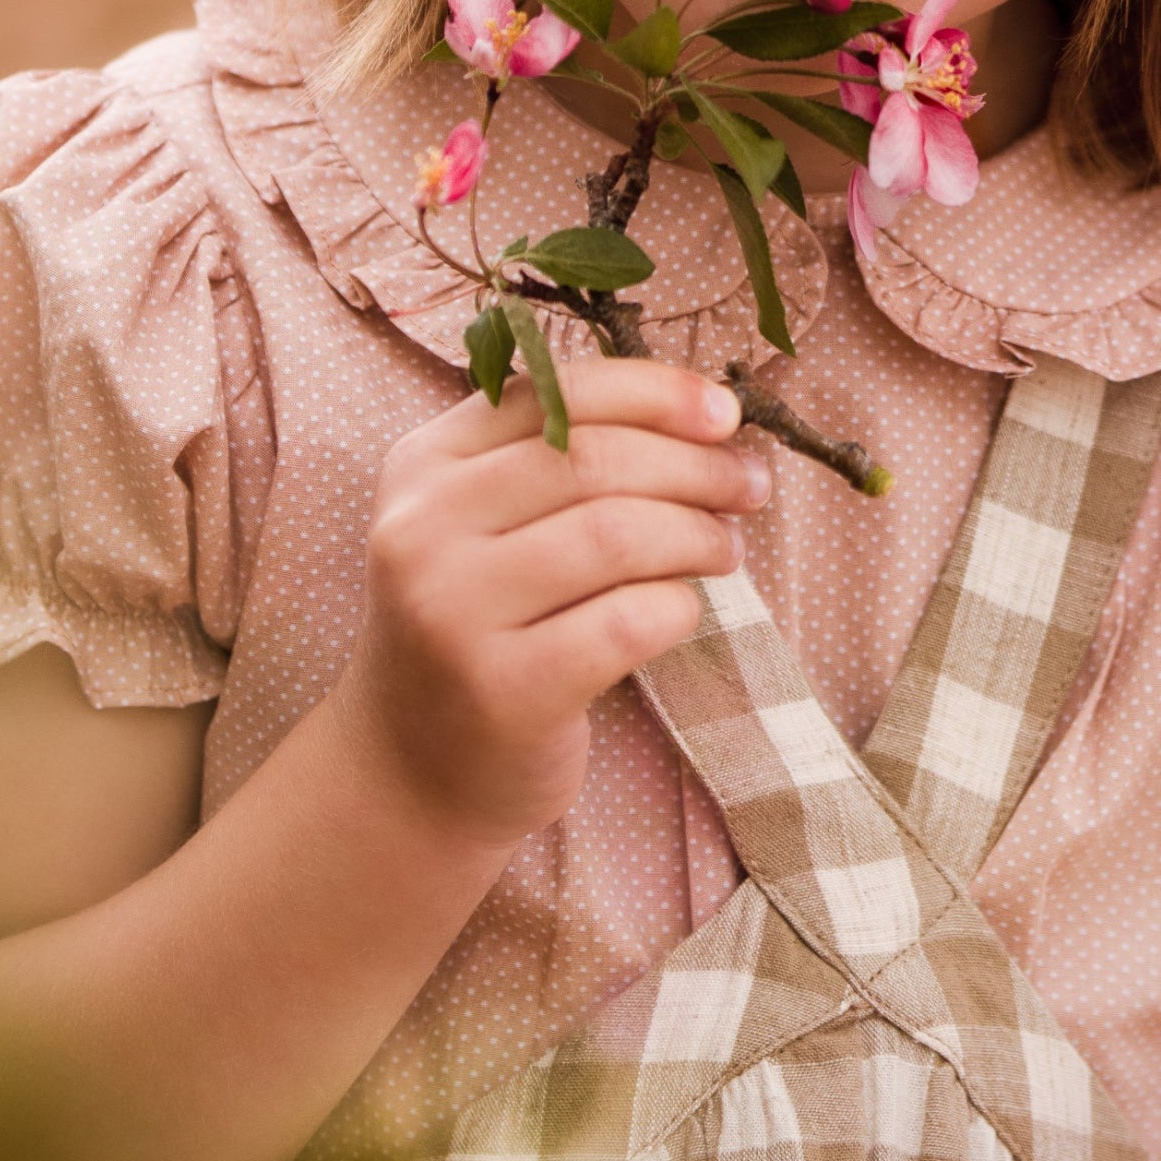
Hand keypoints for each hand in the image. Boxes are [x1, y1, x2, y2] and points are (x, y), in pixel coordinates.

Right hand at [339, 359, 766, 849]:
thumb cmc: (482, 625)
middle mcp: (421, 528)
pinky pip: (629, 620)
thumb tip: (706, 414)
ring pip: (619, 534)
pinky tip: (680, 612)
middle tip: (748, 487)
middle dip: (697, 466)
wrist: (412, 767)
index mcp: (423, 464)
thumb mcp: (485, 523)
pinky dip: (678, 606)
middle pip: (596, 460)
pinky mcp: (502, 690)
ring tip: (724, 549)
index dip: (656, 393)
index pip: (554, 393)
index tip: (725, 414)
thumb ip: (562, 457)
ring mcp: (453, 612)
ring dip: (698, 534)